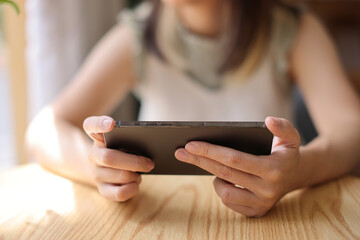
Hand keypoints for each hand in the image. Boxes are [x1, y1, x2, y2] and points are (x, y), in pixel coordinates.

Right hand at [83, 116, 153, 200]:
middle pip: (109, 158)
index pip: (91, 125)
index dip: (100, 124)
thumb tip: (154, 143)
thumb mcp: (124, 138)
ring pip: (117, 176)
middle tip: (150, 163)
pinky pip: (117, 193)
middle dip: (133, 162)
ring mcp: (96, 173)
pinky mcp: (103, 189)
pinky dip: (131, 189)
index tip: (111, 124)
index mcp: (98, 136)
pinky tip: (137, 184)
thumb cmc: (123, 148)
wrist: (111, 168)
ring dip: (134, 175)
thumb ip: (133, 135)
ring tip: (143, 173)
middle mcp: (93, 154)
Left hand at [175, 117, 301, 216]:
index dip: (210, 151)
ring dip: (215, 177)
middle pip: (224, 173)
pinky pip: (229, 202)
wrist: (294, 177)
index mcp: (273, 169)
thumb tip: (268, 120)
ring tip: (217, 166)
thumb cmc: (285, 153)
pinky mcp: (255, 212)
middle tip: (180, 151)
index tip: (190, 144)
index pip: (234, 159)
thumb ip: (283, 126)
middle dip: (199, 160)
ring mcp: (261, 203)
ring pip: (224, 193)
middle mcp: (267, 190)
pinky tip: (224, 179)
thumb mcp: (291, 137)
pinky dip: (223, 189)